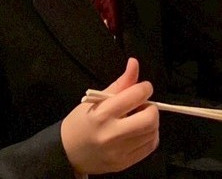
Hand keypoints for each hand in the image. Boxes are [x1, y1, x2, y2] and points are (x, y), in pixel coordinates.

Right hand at [60, 58, 158, 175]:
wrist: (65, 153)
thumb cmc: (81, 122)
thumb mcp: (96, 100)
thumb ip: (120, 82)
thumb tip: (134, 62)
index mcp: (103, 114)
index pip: (137, 95)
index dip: (144, 88)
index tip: (141, 89)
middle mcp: (111, 135)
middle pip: (150, 118)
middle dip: (151, 108)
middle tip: (141, 107)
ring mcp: (118, 153)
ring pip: (152, 132)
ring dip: (151, 122)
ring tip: (138, 119)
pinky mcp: (122, 164)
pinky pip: (149, 147)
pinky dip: (150, 136)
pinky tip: (139, 132)